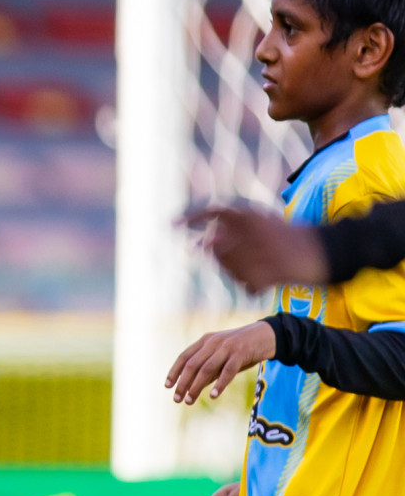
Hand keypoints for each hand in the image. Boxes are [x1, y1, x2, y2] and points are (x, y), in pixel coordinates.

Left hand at [167, 321, 275, 403]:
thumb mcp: (222, 355)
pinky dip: (219, 384)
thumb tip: (194, 386)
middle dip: (182, 382)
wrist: (266, 336)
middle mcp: (212, 342)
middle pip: (192, 365)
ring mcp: (226, 347)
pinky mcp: (240, 353)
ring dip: (196, 386)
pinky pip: (227, 371)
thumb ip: (209, 367)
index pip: (184, 357)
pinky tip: (212, 395)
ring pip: (206, 369)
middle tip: (176, 399)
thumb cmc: (242, 349)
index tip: (167, 386)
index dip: (174, 371)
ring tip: (189, 400)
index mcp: (205, 341)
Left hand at [183, 205, 325, 291]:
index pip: (213, 210)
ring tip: (259, 266)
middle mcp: (254, 229)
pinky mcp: (272, 272)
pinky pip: (247, 285)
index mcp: (252, 213)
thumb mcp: (260, 224)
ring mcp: (262, 250)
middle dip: (221, 256)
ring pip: (229, 268)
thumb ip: (230, 231)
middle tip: (244, 257)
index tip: (171, 225)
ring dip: (237, 272)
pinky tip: (267, 278)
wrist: (324, 251)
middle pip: (216, 246)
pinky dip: (253, 285)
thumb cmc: (287, 237)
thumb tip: (199, 245)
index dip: (190, 216)